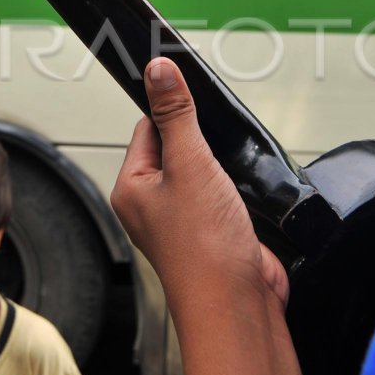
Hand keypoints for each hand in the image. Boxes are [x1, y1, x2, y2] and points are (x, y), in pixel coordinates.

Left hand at [111, 57, 288, 308]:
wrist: (237, 304)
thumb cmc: (204, 248)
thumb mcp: (190, 163)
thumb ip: (176, 114)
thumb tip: (159, 70)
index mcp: (132, 188)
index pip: (147, 128)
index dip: (173, 114)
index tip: (191, 102)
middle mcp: (152, 205)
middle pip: (177, 148)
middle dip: (203, 144)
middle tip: (215, 155)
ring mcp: (183, 220)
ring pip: (203, 173)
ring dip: (222, 170)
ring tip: (227, 184)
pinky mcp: (213, 232)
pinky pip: (222, 196)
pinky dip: (236, 191)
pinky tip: (242, 198)